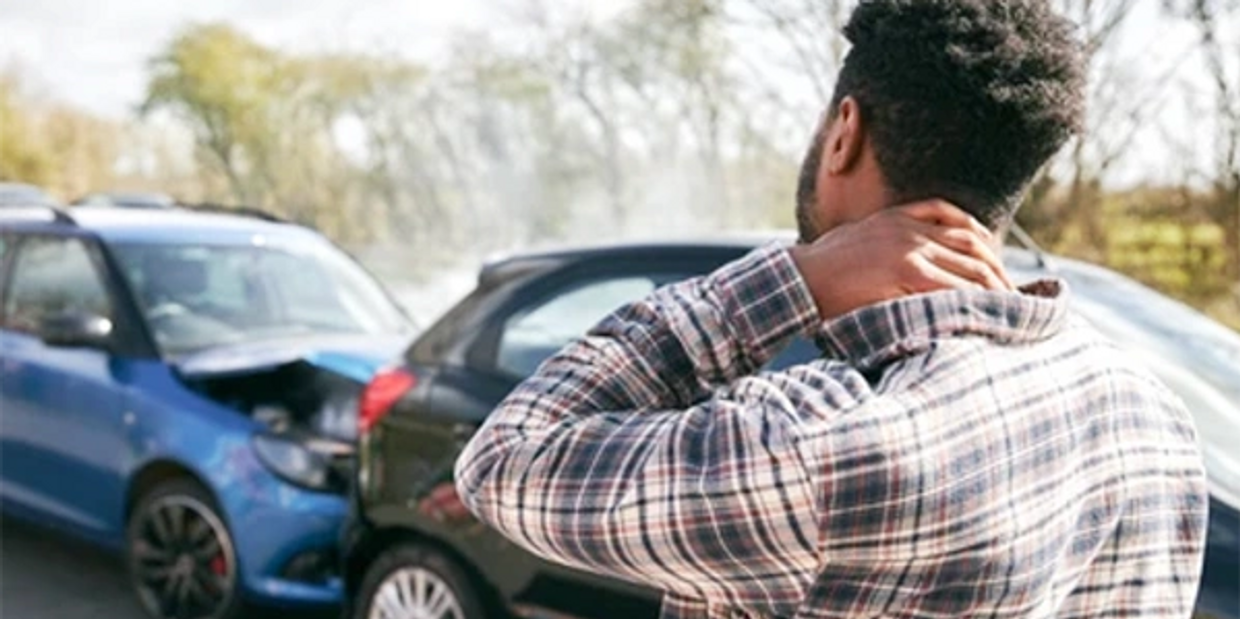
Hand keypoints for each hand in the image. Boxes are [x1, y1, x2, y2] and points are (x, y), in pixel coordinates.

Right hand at [788, 200, 1014, 320]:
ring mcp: (909, 247)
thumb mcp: (856, 243)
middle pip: (971, 242)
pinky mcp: (906, 270)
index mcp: (897, 216)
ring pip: (969, 263)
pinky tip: (983, 311)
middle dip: (996, 268)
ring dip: (993, 287)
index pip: (955, 219)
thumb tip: (907, 267)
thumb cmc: (821, 271)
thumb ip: (886, 243)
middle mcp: (909, 227)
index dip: (983, 242)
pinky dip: (972, 298)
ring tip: (1007, 306)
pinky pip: (952, 284)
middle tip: (1011, 292)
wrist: (799, 279)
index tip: (994, 264)